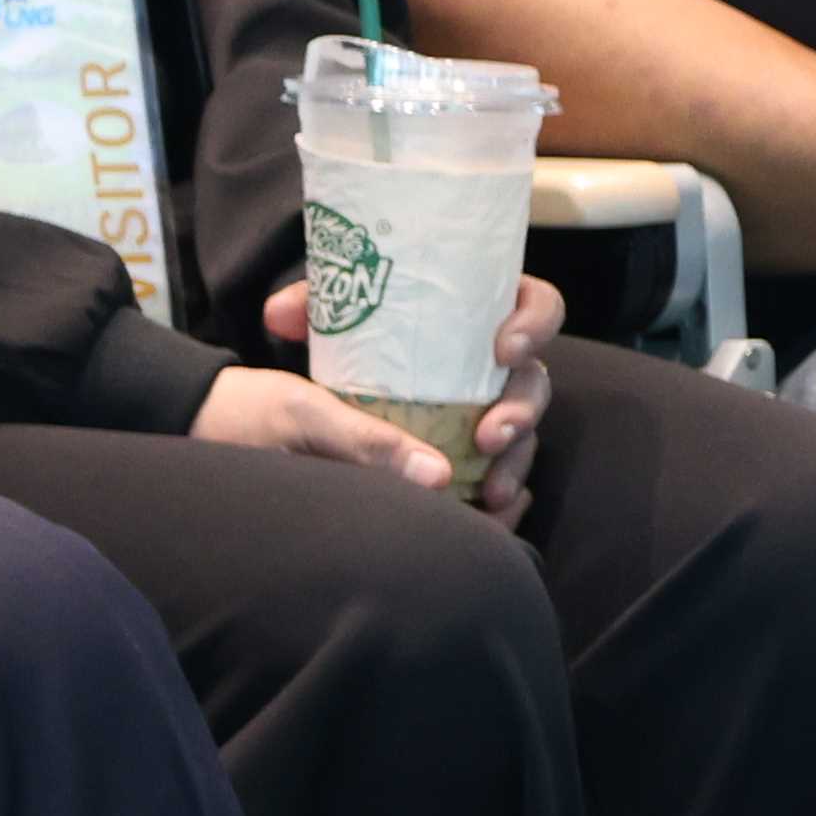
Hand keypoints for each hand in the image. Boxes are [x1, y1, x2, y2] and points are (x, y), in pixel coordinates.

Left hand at [243, 276, 559, 512]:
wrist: (324, 386)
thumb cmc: (350, 332)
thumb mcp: (331, 317)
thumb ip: (311, 309)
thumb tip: (278, 316)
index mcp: (481, 310)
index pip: (537, 304)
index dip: (535, 322)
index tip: (503, 348)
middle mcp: (495, 361)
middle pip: (535, 380)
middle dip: (523, 409)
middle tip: (491, 435)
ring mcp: (491, 406)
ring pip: (525, 433)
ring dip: (516, 462)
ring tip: (491, 491)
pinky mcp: (477, 449)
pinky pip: (505, 471)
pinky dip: (503, 491)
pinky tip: (488, 511)